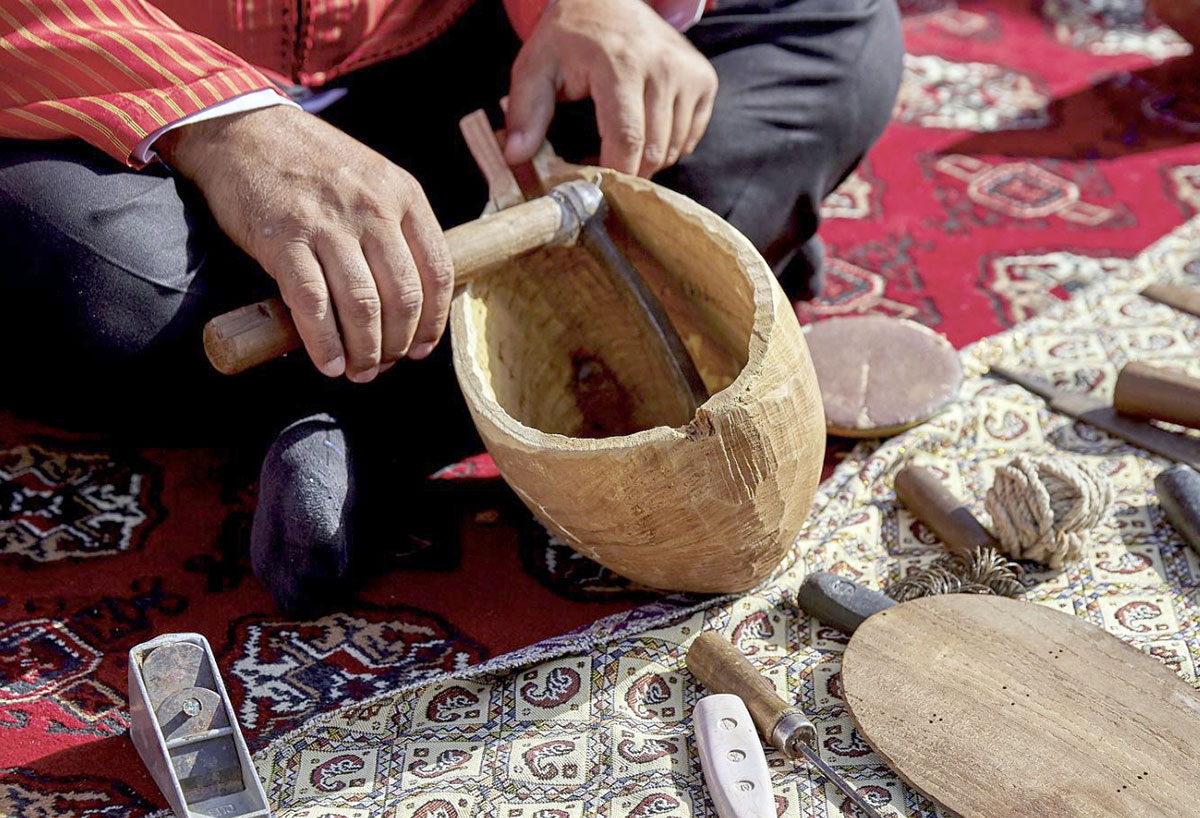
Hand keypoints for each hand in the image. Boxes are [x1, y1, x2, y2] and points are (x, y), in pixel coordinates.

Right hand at [159, 105, 452, 382]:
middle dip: (398, 344)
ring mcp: (329, 224)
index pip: (438, 271)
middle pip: (404, 297)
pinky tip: (327, 363)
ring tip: (358, 371)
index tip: (422, 347)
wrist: (243, 128)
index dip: (434, 321)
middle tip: (385, 365)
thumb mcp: (372, 179)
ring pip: (364, 307)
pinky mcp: (284, 239)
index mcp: (403, 195)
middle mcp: (374, 209)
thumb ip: (395, 227)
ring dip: (365, 352)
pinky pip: (313, 304)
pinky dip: (324, 343)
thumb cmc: (311, 163)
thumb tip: (411, 298)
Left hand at [504, 0, 717, 177]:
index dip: (613, 174)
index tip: (595, 188)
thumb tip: (516, 157)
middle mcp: (662, 66)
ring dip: (648, 161)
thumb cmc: (569, 37)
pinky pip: (691, 137)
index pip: (626, 140)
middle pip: (654, 151)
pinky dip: (669, 146)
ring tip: (620, 144)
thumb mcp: (536, 67)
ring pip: (674, 148)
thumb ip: (526, 113)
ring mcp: (688, 71)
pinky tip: (645, 129)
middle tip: (602, 168)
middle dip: (628, 173)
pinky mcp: (704, 78)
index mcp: (620, 64)